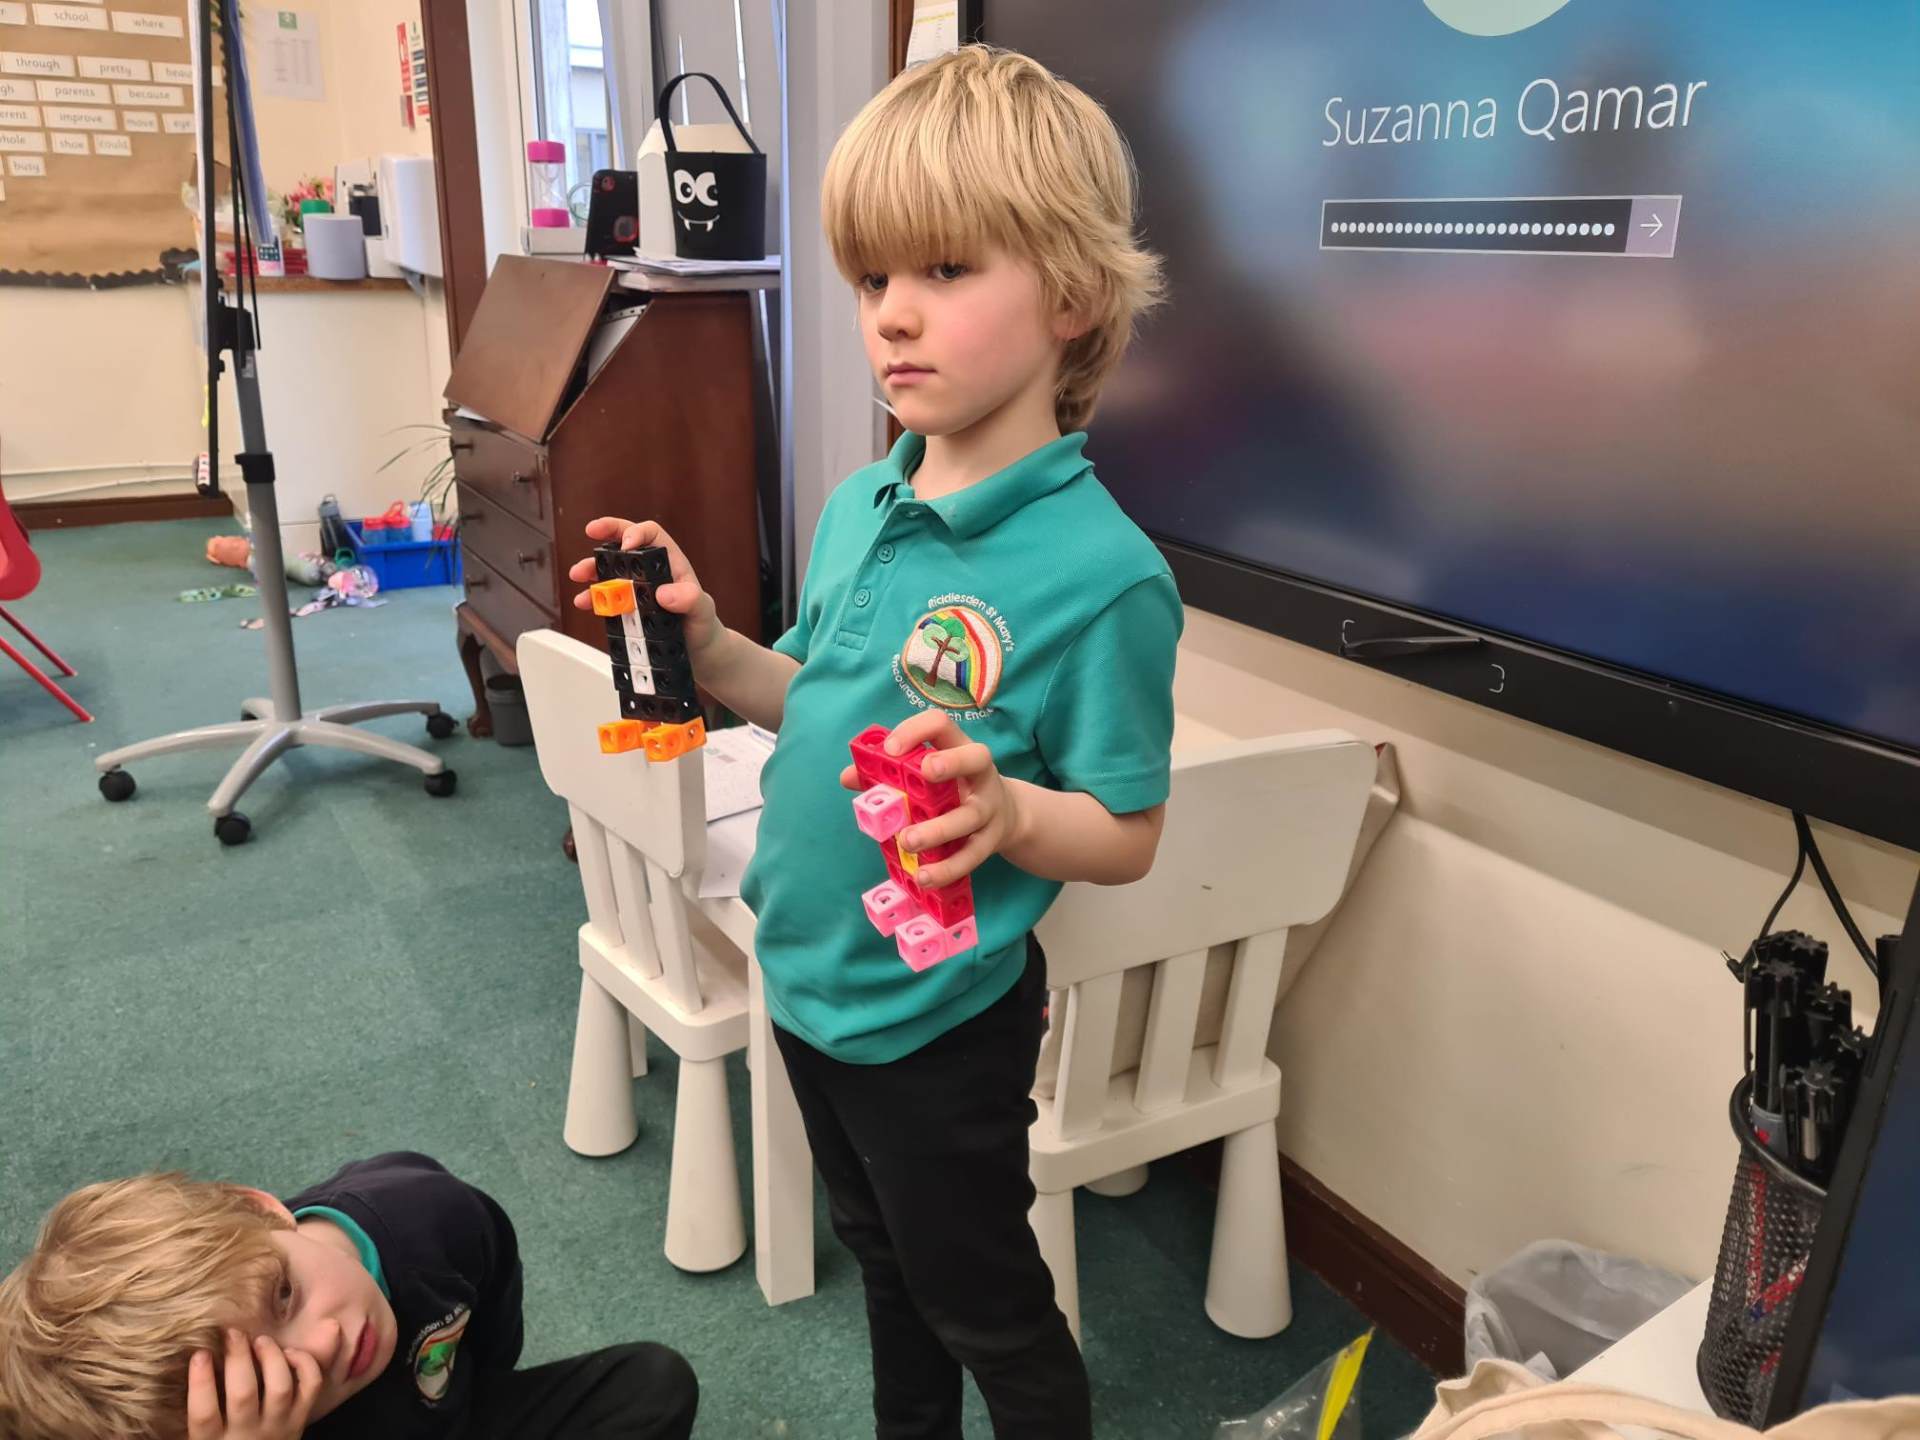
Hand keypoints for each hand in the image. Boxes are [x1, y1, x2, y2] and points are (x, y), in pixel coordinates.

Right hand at [185, 1329, 322, 1439]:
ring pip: (280, 1388)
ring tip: (260, 1340)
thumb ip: (202, 1407)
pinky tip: (289, 1352)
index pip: (204, 1414)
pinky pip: (310, 1387)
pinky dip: (304, 1364)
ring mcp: (277, 1427)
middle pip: (243, 1395)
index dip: (200, 1382)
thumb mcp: (206, 1435)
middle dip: (238, 1358)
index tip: (200, 1353)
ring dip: (271, 1358)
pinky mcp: (300, 1419)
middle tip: (232, 1333)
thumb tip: (195, 1361)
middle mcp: (245, 1435)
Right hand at [568, 518, 721, 663]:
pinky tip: (583, 601)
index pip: (651, 534)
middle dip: (604, 539)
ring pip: (609, 570)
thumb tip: (664, 593)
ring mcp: (635, 590)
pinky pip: (604, 598)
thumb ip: (689, 599)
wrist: (698, 652)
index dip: (636, 532)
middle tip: (590, 537)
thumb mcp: (702, 610)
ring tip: (578, 574)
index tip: (626, 544)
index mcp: (669, 563)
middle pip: (622, 545)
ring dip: (590, 569)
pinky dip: (591, 598)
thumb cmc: (703, 624)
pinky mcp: (625, 609)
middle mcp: (649, 572)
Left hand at [839, 710, 1021, 889]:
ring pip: (969, 816)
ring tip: (907, 841)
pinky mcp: (990, 841)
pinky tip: (923, 876)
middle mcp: (980, 774)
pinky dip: (947, 869)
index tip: (891, 749)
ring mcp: (988, 808)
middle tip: (924, 772)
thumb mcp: (927, 776)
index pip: (941, 725)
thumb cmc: (953, 789)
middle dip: (951, 763)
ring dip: (938, 829)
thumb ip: (887, 774)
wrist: (1009, 818)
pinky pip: (971, 856)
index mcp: (958, 747)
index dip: (916, 731)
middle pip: (975, 758)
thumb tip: (848, 777)